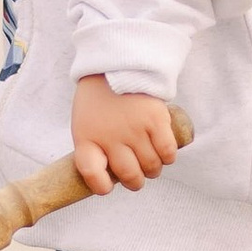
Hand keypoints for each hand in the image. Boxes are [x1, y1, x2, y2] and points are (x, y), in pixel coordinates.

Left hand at [71, 74, 182, 193]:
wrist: (116, 64)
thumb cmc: (98, 99)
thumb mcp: (84, 122)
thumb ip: (94, 147)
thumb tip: (110, 175)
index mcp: (87, 138)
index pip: (91, 173)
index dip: (101, 186)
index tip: (107, 187)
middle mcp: (110, 137)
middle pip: (129, 175)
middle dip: (135, 182)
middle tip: (137, 178)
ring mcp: (134, 129)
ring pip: (151, 167)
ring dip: (153, 170)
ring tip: (151, 165)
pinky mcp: (156, 120)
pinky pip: (167, 152)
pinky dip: (168, 158)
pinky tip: (164, 154)